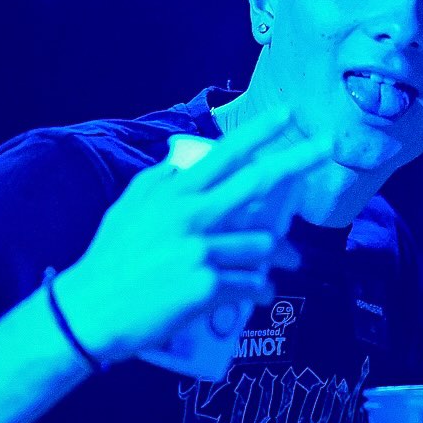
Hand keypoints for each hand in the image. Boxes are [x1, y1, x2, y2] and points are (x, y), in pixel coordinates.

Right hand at [55, 112, 328, 364]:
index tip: (289, 114)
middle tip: (329, 146)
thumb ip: (160, 182)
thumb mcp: (129, 207)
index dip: (259, 131)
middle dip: (298, 160)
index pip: (225, 154)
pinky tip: (262, 295)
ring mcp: (201, 250)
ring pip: (262, 244)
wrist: (93, 309)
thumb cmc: (111, 257)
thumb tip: (182, 161)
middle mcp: (192, 215)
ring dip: (277, 257)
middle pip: (258, 182)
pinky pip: (251, 283)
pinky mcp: (207, 286)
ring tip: (280, 265)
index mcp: (175, 193)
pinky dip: (261, 290)